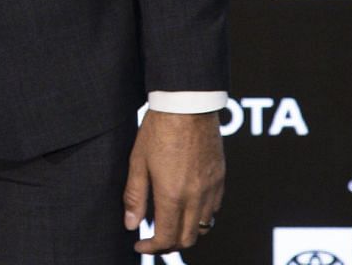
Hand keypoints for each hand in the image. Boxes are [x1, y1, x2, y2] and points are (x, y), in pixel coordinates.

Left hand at [124, 109, 224, 253]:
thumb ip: (135, 196)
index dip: (151, 248)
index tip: (139, 245)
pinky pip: (214, 209)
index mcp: (172, 194)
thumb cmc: (158, 128)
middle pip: (187, 238)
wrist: (188, 103)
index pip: (166, 238)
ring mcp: (211, 188)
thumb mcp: (138, 161)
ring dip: (187, 232)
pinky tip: (187, 205)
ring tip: (170, 223)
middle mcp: (196, 196)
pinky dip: (201, 216)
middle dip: (169, 245)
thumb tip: (131, 225)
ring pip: (204, 227)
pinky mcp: (220, 178)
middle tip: (153, 239)